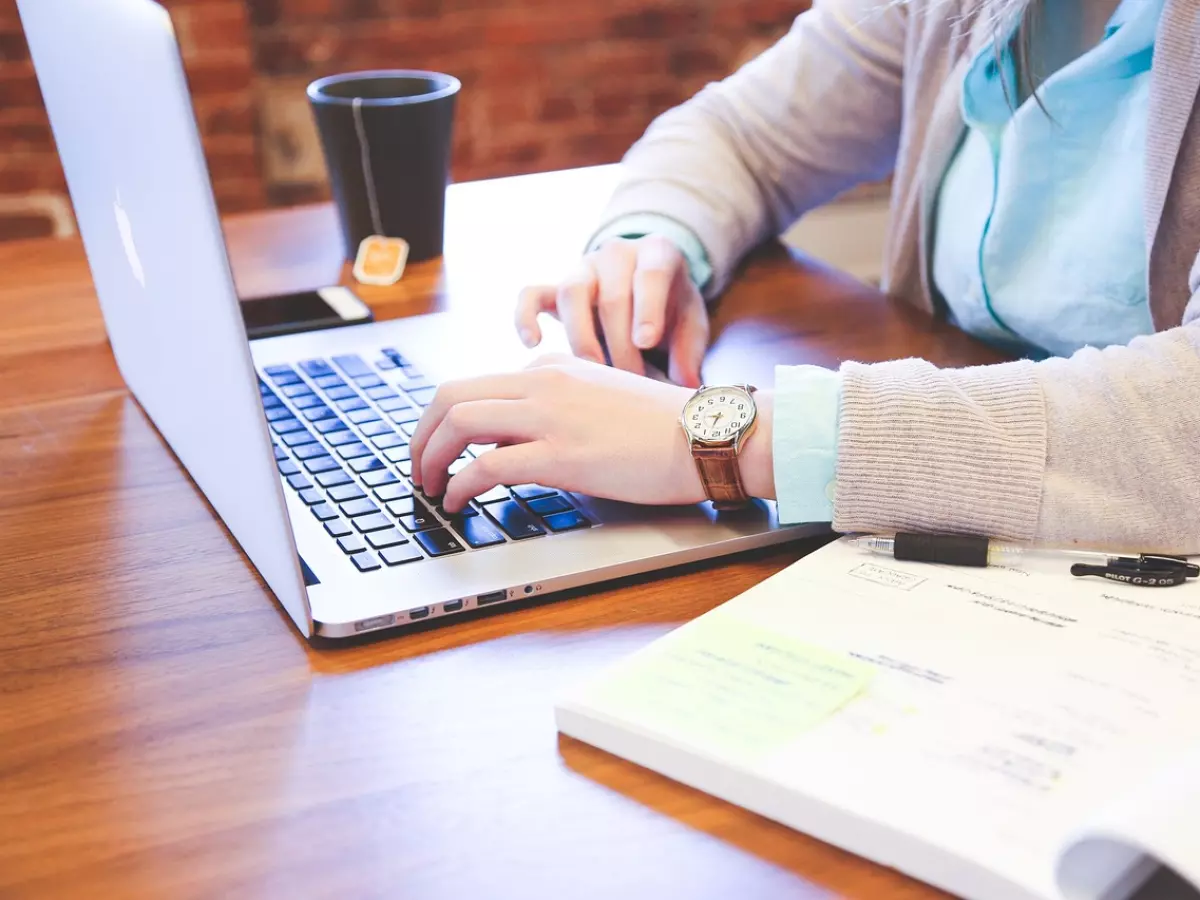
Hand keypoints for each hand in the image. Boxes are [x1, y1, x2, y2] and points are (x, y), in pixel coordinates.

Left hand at [410, 355, 774, 512]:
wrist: (706, 434)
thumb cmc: (664, 427)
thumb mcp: (600, 400)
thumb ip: (557, 409)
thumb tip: (515, 441)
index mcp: (552, 369)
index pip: (477, 386)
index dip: (445, 422)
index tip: (439, 448)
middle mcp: (543, 383)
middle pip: (451, 396)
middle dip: (421, 434)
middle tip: (417, 467)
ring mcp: (550, 416)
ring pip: (459, 422)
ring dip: (430, 457)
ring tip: (428, 487)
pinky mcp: (561, 454)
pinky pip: (486, 465)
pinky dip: (460, 485)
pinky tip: (458, 503)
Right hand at [514, 236, 709, 387]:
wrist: (646, 285)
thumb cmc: (671, 308)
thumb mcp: (691, 322)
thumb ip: (690, 351)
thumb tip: (686, 386)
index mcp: (657, 253)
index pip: (650, 275)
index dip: (647, 309)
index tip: (646, 342)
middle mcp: (617, 254)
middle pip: (611, 296)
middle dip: (620, 344)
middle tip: (631, 382)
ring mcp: (583, 269)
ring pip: (571, 293)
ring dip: (582, 338)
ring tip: (593, 374)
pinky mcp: (555, 287)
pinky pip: (531, 294)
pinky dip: (526, 316)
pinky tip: (532, 343)